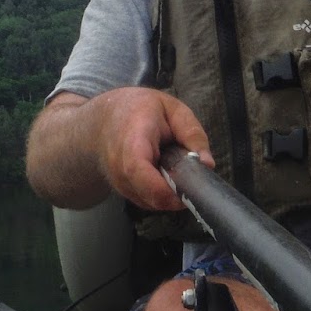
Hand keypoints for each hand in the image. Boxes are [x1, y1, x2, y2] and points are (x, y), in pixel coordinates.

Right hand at [92, 87, 215, 210]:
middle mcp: (119, 166)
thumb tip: (208, 164)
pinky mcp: (122, 192)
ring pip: (152, 202)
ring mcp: (118, 182)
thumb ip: (192, 133)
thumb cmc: (139, 109)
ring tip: (172, 167)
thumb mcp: (171, 108)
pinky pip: (148, 201)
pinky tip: (161, 173)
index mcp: (133, 139)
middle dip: (177, 192)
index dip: (165, 187)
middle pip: (150, 195)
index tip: (189, 185)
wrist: (103, 119)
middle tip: (190, 175)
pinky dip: (162, 193)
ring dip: (170, 193)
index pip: (139, 170)